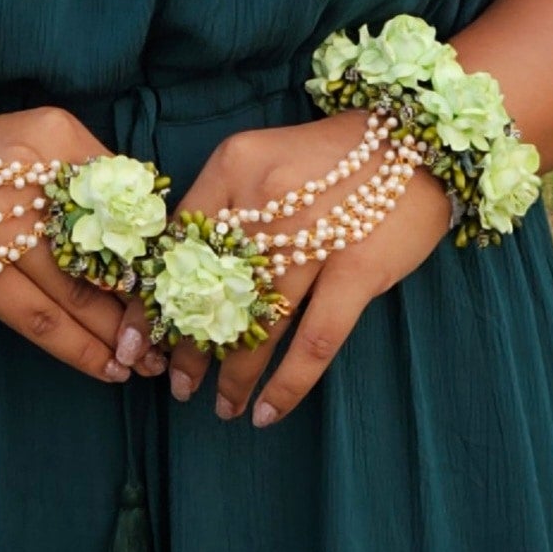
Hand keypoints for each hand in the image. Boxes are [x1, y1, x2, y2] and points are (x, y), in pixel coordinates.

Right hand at [0, 106, 167, 386]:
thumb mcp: (33, 135)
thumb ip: (85, 168)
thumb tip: (139, 223)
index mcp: (55, 137)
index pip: (127, 199)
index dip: (156, 249)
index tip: (177, 281)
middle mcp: (34, 179)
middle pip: (109, 253)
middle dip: (145, 301)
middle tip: (172, 333)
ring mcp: (4, 231)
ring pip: (81, 297)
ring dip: (119, 336)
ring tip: (146, 361)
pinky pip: (41, 323)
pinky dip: (78, 349)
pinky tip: (105, 367)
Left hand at [163, 113, 453, 426]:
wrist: (417, 139)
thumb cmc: (331, 158)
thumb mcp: (263, 160)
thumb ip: (225, 205)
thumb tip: (182, 276)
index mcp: (233, 165)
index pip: (176, 243)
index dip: (152, 300)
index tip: (135, 343)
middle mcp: (265, 197)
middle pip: (211, 289)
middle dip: (188, 348)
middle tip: (175, 384)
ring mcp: (313, 234)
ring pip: (257, 323)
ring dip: (233, 376)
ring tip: (220, 408)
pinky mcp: (357, 267)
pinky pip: (314, 341)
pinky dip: (288, 384)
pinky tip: (267, 412)